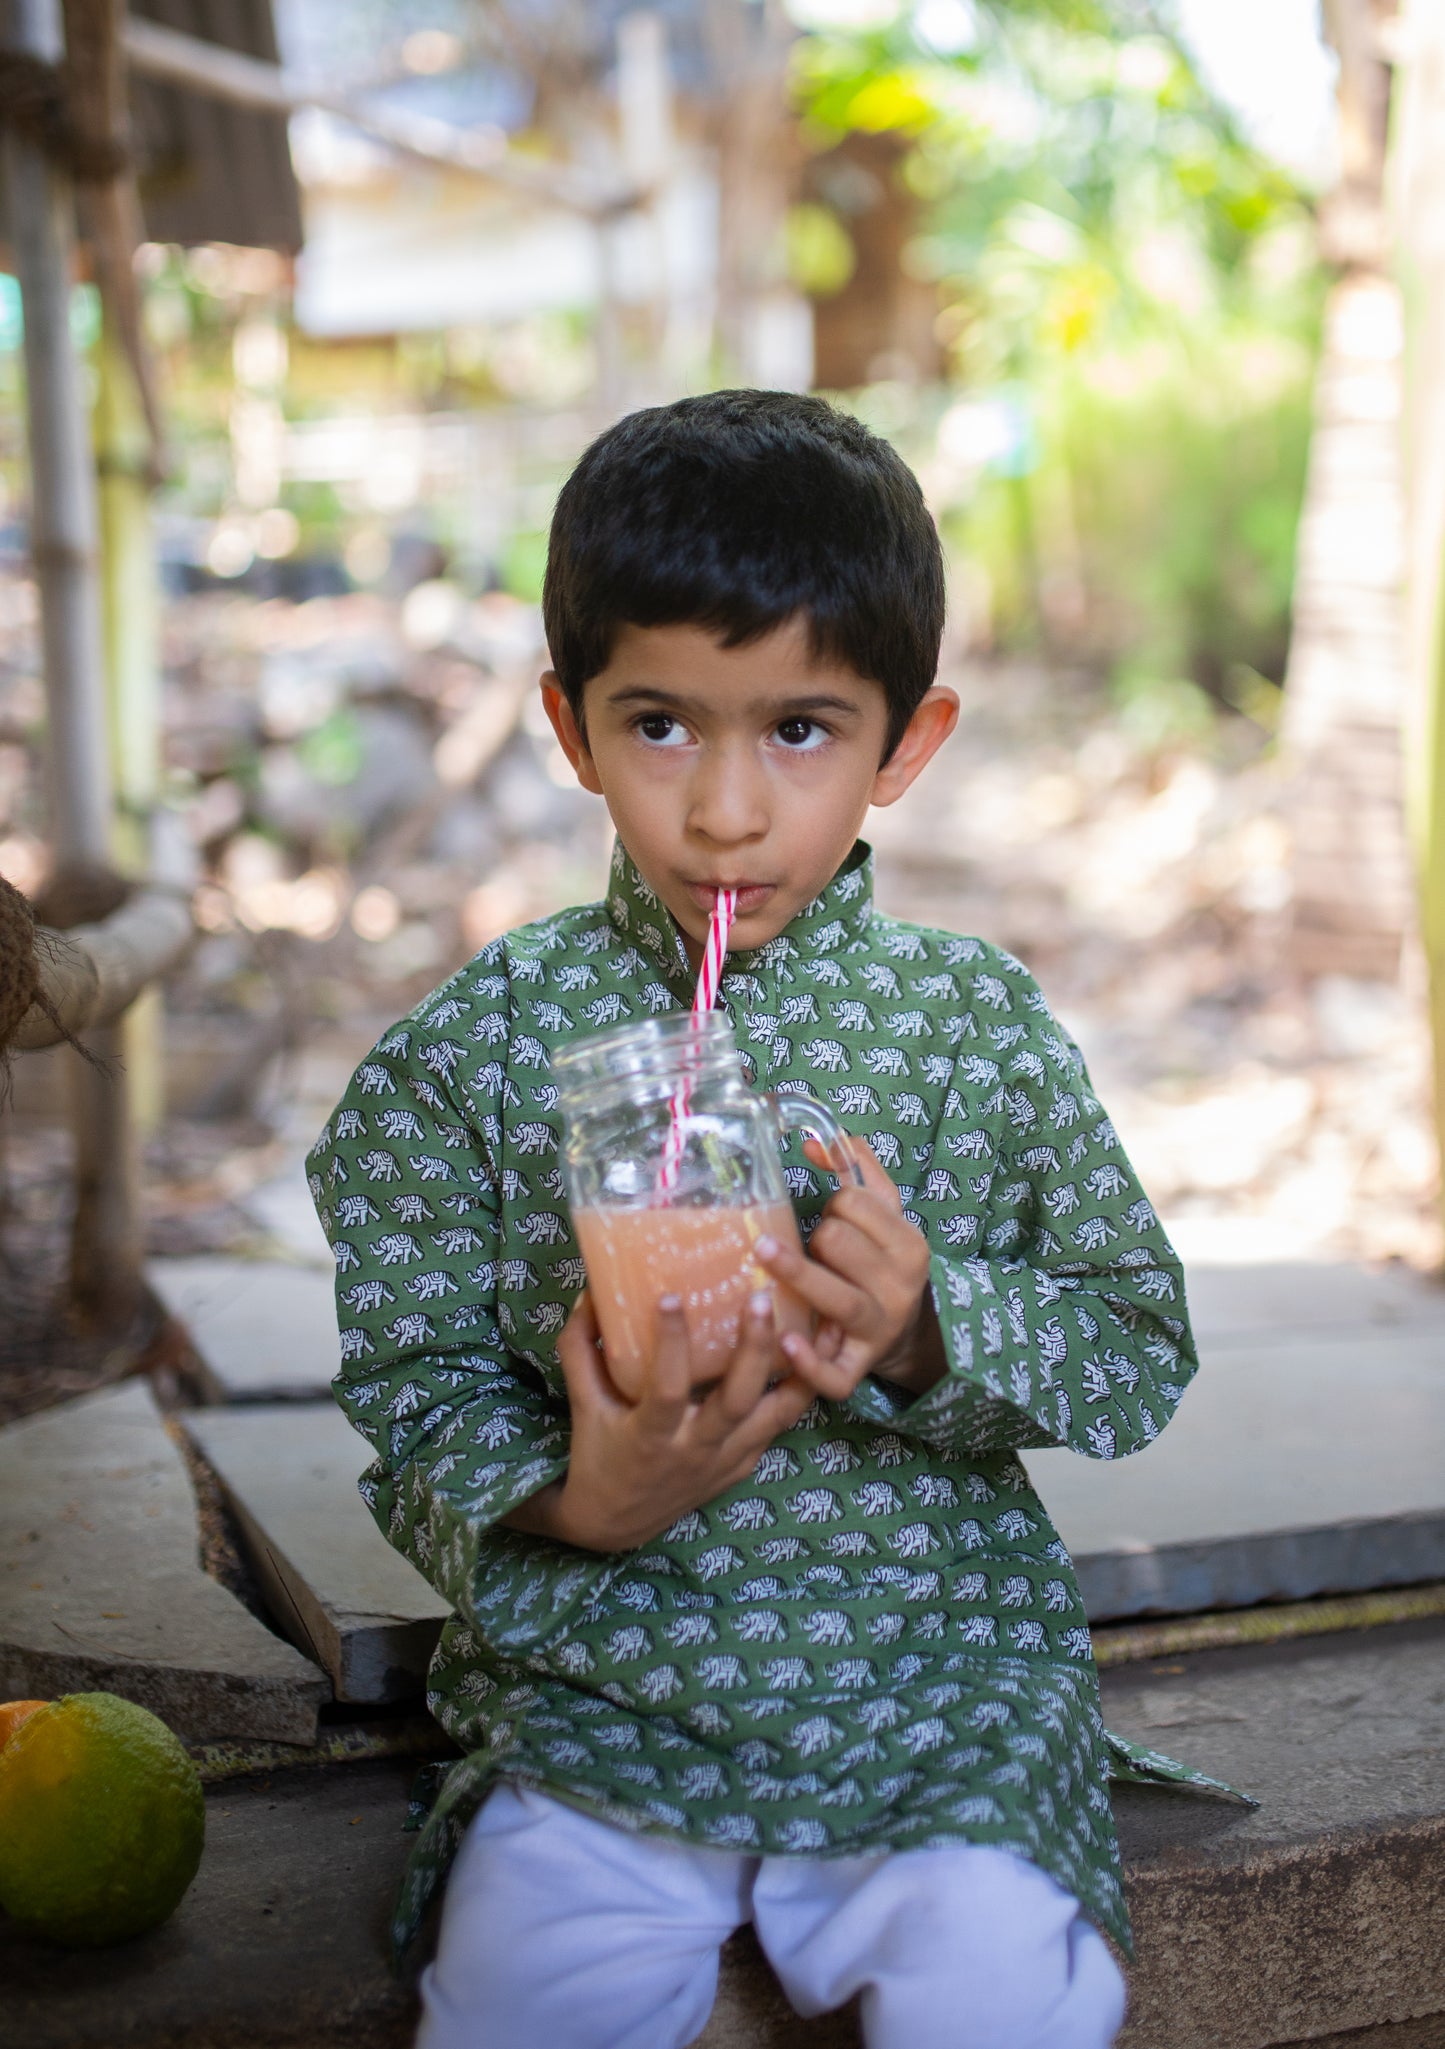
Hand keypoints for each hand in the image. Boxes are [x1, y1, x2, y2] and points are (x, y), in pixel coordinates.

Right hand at [504, 1288, 816, 1551]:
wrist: (615, 1524)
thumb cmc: (596, 1457)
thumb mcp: (583, 1405)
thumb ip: (581, 1350)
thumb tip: (590, 1294)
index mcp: (651, 1437)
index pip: (668, 1390)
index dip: (671, 1344)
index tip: (670, 1297)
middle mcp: (695, 1450)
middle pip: (739, 1400)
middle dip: (755, 1347)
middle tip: (761, 1297)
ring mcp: (726, 1460)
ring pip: (779, 1414)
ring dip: (801, 1368)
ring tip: (815, 1322)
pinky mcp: (744, 1464)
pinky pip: (780, 1423)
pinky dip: (796, 1388)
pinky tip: (810, 1353)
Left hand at [754, 1138, 946, 1402]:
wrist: (907, 1334)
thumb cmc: (882, 1264)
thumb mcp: (885, 1215)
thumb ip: (857, 1170)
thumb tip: (815, 1141)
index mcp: (908, 1242)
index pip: (852, 1204)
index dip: (834, 1205)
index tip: (835, 1219)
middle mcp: (899, 1286)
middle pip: (836, 1242)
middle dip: (817, 1239)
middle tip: (819, 1253)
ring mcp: (878, 1329)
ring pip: (835, 1297)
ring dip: (796, 1274)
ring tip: (761, 1254)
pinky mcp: (856, 1369)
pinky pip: (833, 1373)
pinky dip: (809, 1361)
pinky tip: (785, 1342)